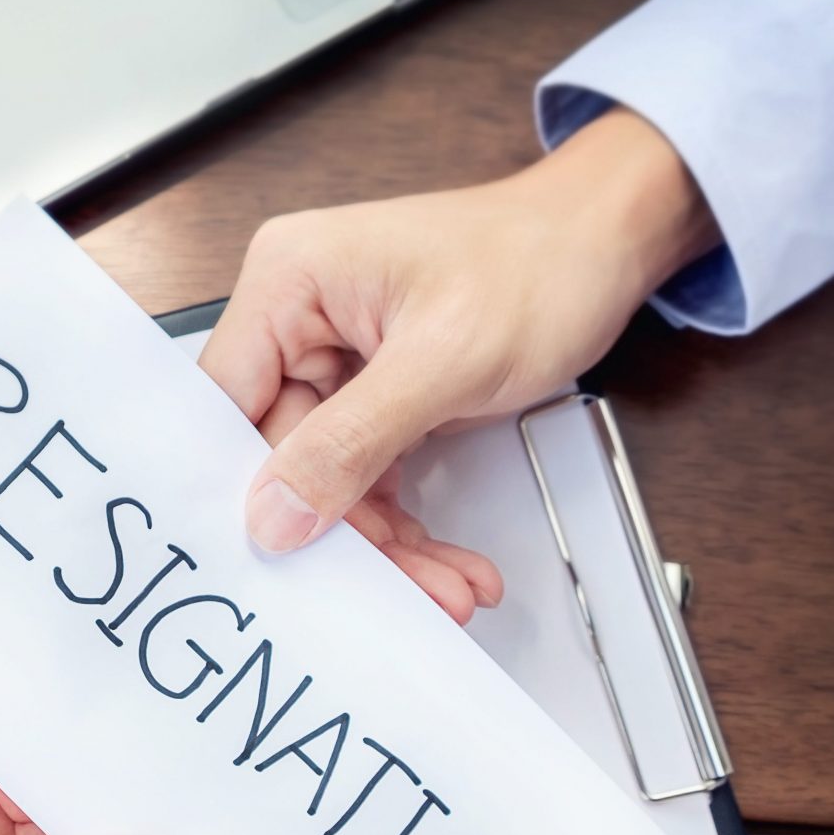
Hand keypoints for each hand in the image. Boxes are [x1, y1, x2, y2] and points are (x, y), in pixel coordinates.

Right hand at [199, 108, 717, 620]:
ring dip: (386, 542)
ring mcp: (335, 361)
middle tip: (403, 587)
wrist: (607, 247)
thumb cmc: (539, 262)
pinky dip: (405, 524)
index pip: (227, 405)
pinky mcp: (373, 395)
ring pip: (328, 480)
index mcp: (288, 282)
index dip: (243, 484)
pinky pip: (367, 476)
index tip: (274, 556)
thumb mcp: (443, 360)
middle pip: (282, 456)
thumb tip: (274, 512)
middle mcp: (298, 319)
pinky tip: (445, 559)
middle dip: (345, 531)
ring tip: (444, 584)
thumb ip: (350, 441)